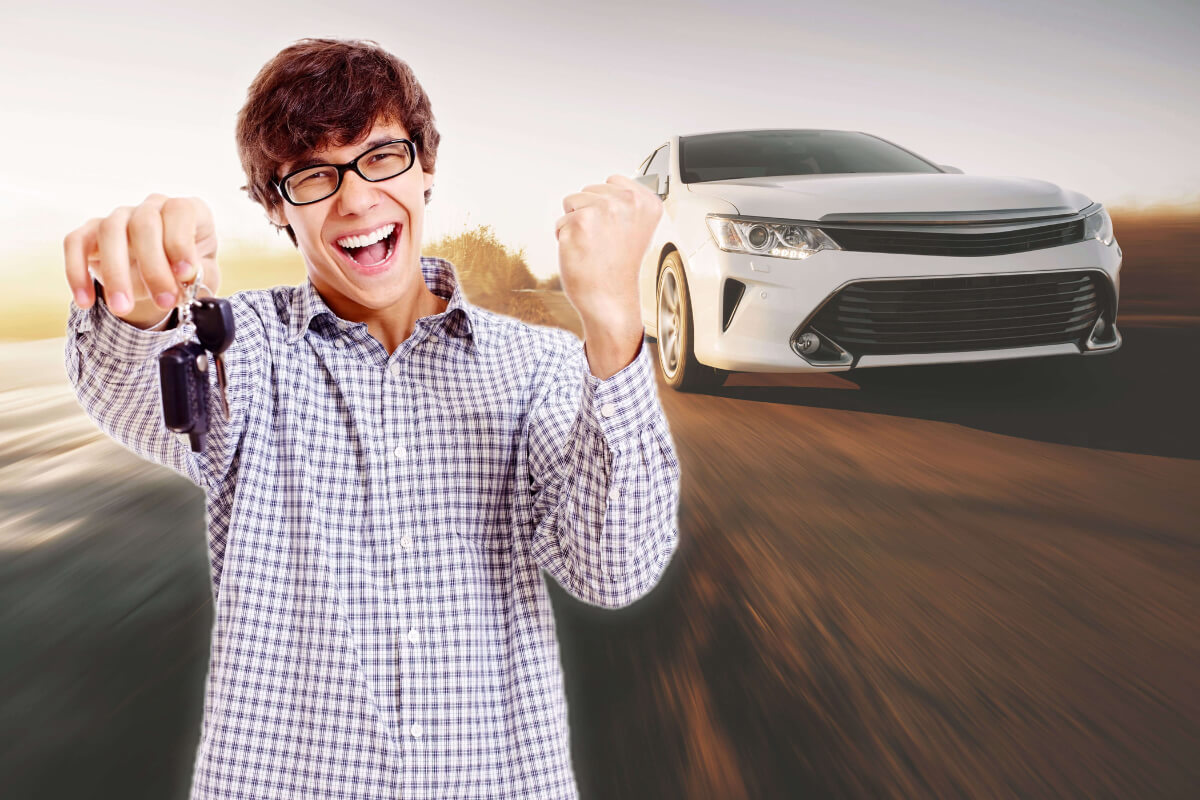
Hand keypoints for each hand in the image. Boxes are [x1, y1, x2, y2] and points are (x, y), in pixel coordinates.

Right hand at [64, 195, 220, 322]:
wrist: (164, 278)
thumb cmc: (187, 272)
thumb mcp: (204, 276)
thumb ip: (200, 277)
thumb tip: (187, 281)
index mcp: (186, 211)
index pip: (180, 211)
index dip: (181, 242)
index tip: (185, 274)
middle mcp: (152, 207)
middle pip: (144, 223)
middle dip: (154, 267)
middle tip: (163, 301)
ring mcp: (119, 216)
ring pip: (110, 230)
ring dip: (116, 273)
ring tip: (123, 308)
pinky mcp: (91, 231)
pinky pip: (76, 242)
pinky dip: (77, 272)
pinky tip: (85, 301)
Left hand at [555, 175, 661, 376]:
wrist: (610, 300)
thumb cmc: (619, 269)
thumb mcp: (637, 229)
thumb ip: (625, 205)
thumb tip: (605, 191)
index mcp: (646, 202)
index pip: (612, 182)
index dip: (607, 206)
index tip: (617, 229)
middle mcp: (627, 202)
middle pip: (589, 190)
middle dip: (590, 213)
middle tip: (604, 242)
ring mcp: (602, 211)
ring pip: (572, 202)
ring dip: (575, 224)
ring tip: (593, 246)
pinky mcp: (578, 223)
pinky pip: (559, 223)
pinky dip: (564, 238)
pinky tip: (582, 253)